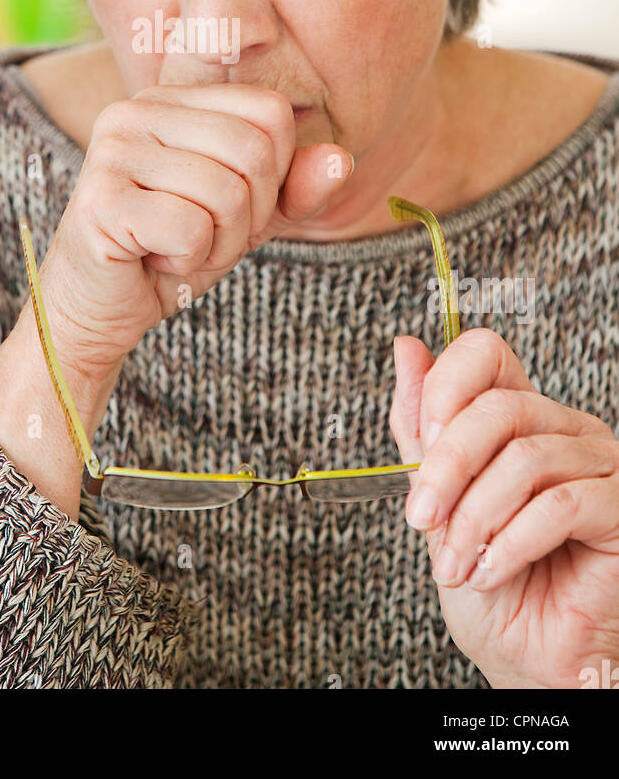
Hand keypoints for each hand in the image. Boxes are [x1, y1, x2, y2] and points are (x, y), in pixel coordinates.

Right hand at [37, 83, 353, 379]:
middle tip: (204, 235)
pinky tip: (154, 258)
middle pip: (254, 151)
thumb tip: (343, 160)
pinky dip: (188, 260)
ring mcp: (113, 150)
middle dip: (248, 214)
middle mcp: (137, 109)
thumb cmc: (173, 249)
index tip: (230, 206)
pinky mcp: (100, 200)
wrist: (98, 307)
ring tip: (177, 247)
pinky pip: (191, 228)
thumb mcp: (249, 215)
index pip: (270, 113)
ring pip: (226, 193)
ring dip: (218, 243)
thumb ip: (297, 186)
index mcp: (173, 98)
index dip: (274, 174)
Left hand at [390, 327, 618, 688]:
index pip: (486, 353)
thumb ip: (421, 426)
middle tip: (422, 520)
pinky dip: (513, 542)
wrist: (524, 657)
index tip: (421, 444)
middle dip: (446, 468)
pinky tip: (493, 570)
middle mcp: (563, 429)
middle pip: (497, 408)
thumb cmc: (487, 583)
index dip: (446, 385)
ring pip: (524, 460)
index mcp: (518, 416)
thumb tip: (405, 347)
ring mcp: (599, 463)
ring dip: (475, 520)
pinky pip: (561, 505)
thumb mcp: (437, 500)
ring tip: (457, 564)